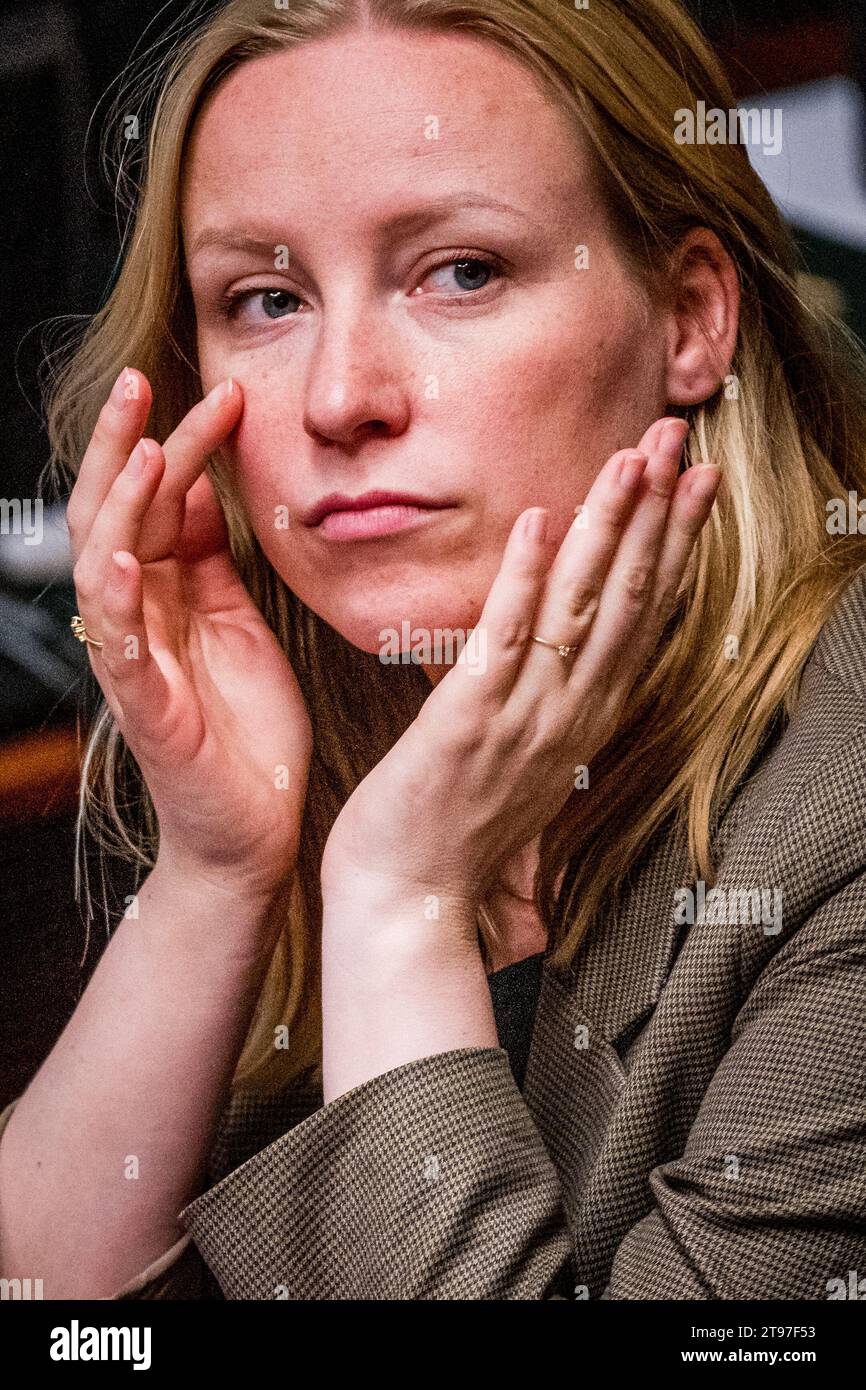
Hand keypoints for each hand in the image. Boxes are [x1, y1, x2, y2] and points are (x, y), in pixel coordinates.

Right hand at [68, 368, 311, 905]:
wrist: (255, 826)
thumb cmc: (247, 729)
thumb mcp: (236, 621)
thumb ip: (212, 559)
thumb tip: (201, 484)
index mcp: (165, 594)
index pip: (155, 502)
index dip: (179, 442)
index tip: (223, 391)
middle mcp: (138, 618)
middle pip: (113, 515)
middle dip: (123, 447)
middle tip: (139, 382)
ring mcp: (133, 662)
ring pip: (101, 567)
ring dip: (119, 507)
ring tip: (146, 449)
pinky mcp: (145, 710)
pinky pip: (116, 649)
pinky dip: (116, 601)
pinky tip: (125, 560)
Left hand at [320, 416, 718, 944]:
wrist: (408, 906)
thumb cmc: (454, 836)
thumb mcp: (521, 766)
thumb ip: (548, 710)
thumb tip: (561, 664)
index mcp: (582, 722)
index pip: (642, 620)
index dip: (673, 548)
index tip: (694, 487)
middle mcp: (569, 717)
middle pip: (628, 602)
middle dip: (658, 516)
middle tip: (679, 440)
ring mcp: (524, 720)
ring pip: (581, 611)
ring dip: (610, 529)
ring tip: (632, 459)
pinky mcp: (467, 725)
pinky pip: (504, 642)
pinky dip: (527, 580)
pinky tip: (541, 522)